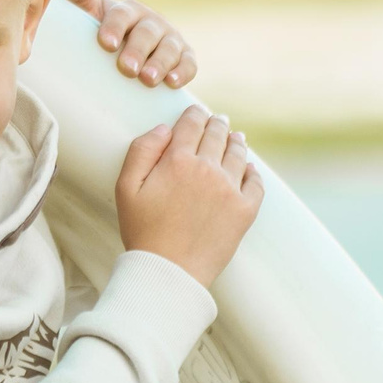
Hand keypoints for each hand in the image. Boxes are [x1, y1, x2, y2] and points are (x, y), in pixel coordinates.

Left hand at [62, 0, 195, 87]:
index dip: (115, 27)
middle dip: (138, 50)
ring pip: (169, 48)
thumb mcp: (92, 16)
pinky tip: (173, 83)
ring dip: (160, 63)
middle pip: (147, 33)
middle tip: (127, 68)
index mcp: (128, 11)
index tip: (106, 44)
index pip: (122, 15)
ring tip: (148, 79)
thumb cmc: (106, 33)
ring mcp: (171, 39)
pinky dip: (183, 72)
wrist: (130, 50)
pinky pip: (189, 63)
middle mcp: (152, 22)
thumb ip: (82, 1)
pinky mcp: (185, 56)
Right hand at [114, 105, 263, 283]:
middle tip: (218, 120)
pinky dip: (253, 171)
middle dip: (216, 123)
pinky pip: (256, 182)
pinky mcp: (245, 211)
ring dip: (236, 141)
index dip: (194, 114)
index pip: (191, 124)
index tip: (196, 111)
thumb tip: (163, 128)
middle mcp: (208, 169)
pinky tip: (249, 168)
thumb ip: (142, 151)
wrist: (169, 271)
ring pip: (238, 154)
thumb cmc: (143, 232)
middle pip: (217, 134)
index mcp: (178, 161)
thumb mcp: (126, 188)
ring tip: (236, 137)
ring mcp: (230, 189)